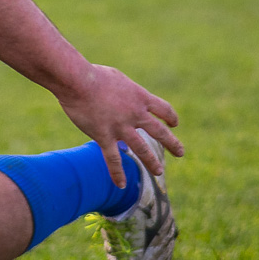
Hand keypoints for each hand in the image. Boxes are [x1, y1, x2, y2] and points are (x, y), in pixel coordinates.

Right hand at [53, 62, 183, 185]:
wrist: (77, 81)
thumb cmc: (93, 75)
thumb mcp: (117, 78)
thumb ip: (124, 89)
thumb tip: (122, 93)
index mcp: (140, 97)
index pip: (163, 110)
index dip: (170, 117)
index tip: (173, 124)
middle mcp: (135, 114)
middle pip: (159, 132)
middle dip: (172, 143)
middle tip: (181, 153)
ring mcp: (121, 127)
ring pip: (141, 149)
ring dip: (151, 162)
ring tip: (159, 171)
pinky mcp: (104, 136)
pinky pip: (112, 158)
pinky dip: (116, 173)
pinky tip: (120, 185)